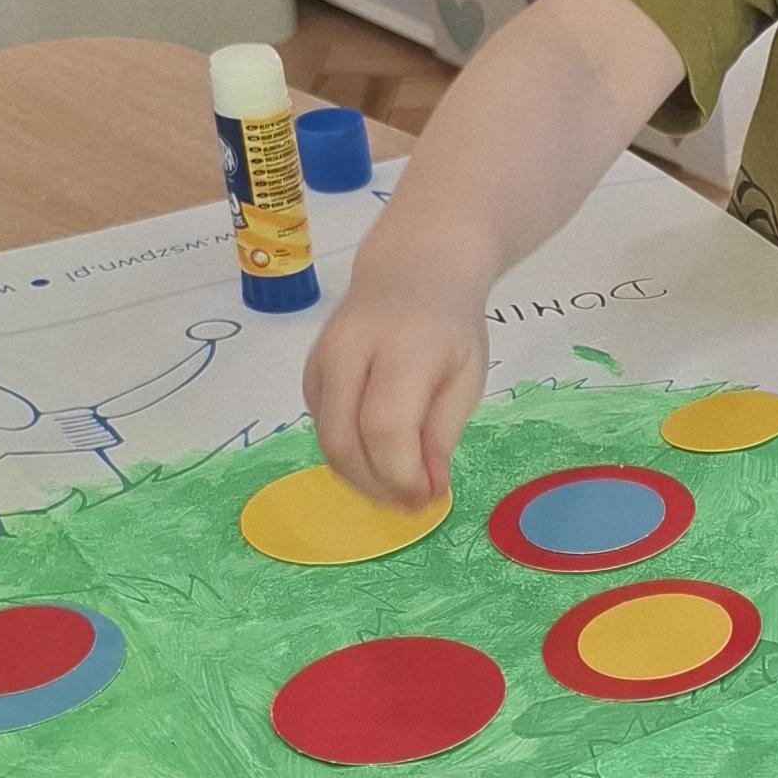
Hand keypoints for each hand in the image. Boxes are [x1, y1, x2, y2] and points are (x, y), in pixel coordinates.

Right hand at [304, 247, 488, 509]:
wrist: (411, 272)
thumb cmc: (450, 328)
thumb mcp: (467, 378)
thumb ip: (442, 433)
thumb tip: (426, 490)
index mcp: (402, 346)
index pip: (385, 426)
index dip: (401, 474)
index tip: (428, 498)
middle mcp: (351, 349)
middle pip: (342, 438)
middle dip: (375, 486)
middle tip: (410, 505)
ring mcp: (322, 359)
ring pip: (325, 439)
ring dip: (359, 478)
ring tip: (398, 488)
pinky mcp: (309, 372)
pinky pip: (321, 427)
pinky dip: (348, 454)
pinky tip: (379, 455)